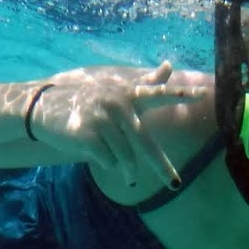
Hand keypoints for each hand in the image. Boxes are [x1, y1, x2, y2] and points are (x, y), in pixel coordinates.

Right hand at [30, 61, 207, 187]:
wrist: (45, 107)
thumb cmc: (87, 102)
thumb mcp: (118, 91)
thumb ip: (147, 83)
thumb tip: (170, 64)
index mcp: (128, 95)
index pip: (158, 94)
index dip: (180, 94)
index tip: (203, 93)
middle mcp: (117, 104)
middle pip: (145, 143)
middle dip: (162, 167)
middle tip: (175, 185)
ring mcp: (101, 119)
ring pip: (125, 158)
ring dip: (125, 170)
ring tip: (125, 173)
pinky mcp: (87, 134)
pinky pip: (107, 161)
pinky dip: (106, 164)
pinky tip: (96, 154)